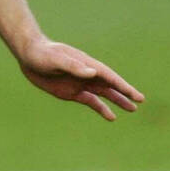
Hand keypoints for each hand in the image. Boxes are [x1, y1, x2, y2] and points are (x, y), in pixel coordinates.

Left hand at [16, 37, 142, 120]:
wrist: (28, 55)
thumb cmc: (42, 54)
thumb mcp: (56, 59)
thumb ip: (74, 66)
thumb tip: (93, 73)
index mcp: (86, 65)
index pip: (109, 77)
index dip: (123, 86)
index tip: (136, 95)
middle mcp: (87, 75)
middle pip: (110, 86)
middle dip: (125, 93)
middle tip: (140, 101)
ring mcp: (80, 83)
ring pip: (104, 94)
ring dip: (117, 101)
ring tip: (132, 109)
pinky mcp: (72, 92)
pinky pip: (91, 102)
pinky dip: (101, 108)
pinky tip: (111, 116)